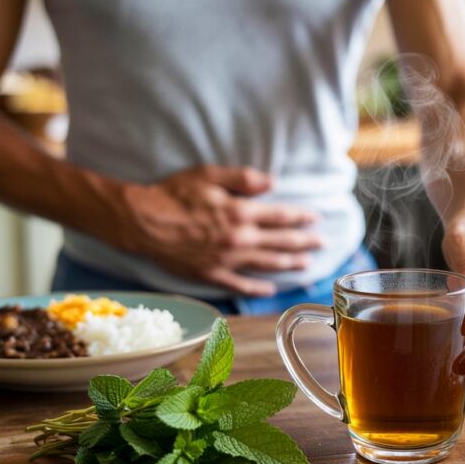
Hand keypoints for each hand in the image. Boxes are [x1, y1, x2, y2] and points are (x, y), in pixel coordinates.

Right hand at [119, 166, 323, 295]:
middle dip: (305, 242)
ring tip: (308, 264)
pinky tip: (271, 289)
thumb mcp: (209, 175)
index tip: (316, 218)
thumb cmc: (173, 194)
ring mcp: (226, 259)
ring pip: (267, 264)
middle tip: (323, 243)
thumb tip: (273, 181)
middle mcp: (238, 239)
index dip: (301, 217)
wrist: (141, 222)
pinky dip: (258, 287)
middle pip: (281, 242)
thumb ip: (243, 178)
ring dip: (290, 264)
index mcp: (240, 213)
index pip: (281, 216)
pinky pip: (240, 283)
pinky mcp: (211, 274)